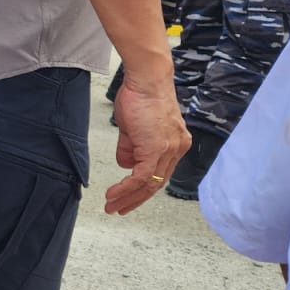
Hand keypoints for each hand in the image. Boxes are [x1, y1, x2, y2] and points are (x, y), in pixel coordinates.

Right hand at [109, 71, 190, 213]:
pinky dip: (126, 187)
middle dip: (135, 199)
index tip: (127, 197)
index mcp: (175, 144)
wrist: (147, 81)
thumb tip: (125, 164)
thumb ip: (130, 147)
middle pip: (157, 183)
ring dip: (128, 197)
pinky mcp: (156, 149)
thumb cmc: (141, 96)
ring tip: (112, 205)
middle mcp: (177, 149)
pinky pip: (141, 176)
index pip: (159, 174)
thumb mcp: (133, 127)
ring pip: (149, 183)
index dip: (142, 189)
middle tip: (119, 209)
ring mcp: (169, 150)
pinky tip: (114, 193)